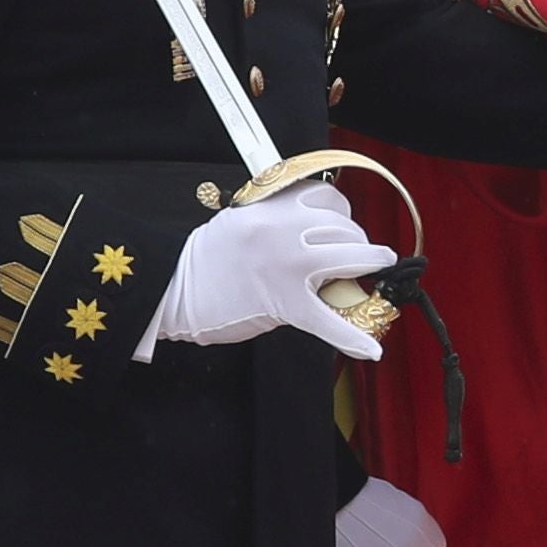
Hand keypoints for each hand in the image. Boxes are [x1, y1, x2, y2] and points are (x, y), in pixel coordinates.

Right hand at [144, 191, 396, 359]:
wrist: (171, 289)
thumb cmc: (204, 260)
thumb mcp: (241, 221)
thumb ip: (279, 222)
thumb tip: (318, 235)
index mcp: (272, 207)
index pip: (327, 198)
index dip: (342, 214)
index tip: (342, 227)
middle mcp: (284, 230)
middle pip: (344, 226)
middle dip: (356, 241)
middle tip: (353, 257)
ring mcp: (287, 265)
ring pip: (350, 256)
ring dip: (369, 265)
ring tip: (375, 274)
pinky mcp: (284, 303)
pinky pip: (328, 321)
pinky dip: (353, 338)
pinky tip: (371, 349)